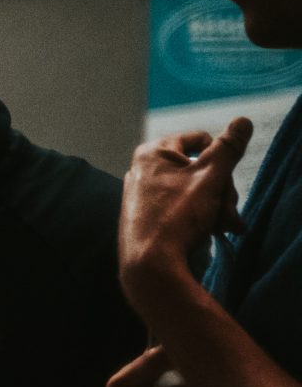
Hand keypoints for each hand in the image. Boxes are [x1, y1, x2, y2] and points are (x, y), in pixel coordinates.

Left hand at [120, 121, 250, 315]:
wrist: (150, 266)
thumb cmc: (177, 217)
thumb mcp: (210, 177)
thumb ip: (229, 148)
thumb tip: (242, 120)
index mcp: (152, 153)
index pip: (200, 139)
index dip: (220, 158)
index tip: (225, 178)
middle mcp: (143, 170)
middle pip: (200, 168)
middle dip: (222, 190)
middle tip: (229, 211)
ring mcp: (144, 195)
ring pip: (195, 191)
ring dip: (218, 207)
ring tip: (227, 226)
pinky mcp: (148, 216)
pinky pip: (183, 208)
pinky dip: (203, 218)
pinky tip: (218, 232)